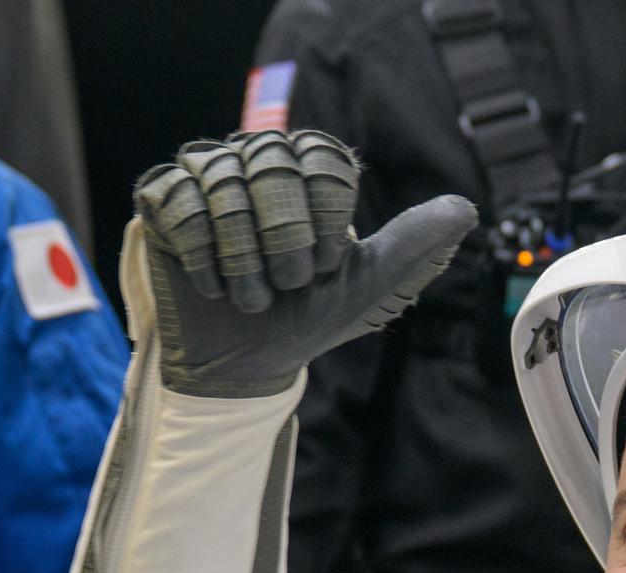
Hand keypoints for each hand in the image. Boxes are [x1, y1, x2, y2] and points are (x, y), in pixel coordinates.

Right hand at [131, 129, 475, 396]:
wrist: (248, 365)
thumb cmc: (307, 319)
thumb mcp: (367, 283)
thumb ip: (413, 243)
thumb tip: (466, 209)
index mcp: (306, 171)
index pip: (320, 154)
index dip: (324, 213)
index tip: (324, 266)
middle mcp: (254, 162)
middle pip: (270, 160)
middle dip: (283, 236)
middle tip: (286, 286)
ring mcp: (204, 178)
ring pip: (222, 181)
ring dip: (243, 254)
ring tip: (252, 298)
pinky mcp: (159, 203)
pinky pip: (177, 202)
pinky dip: (202, 254)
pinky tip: (215, 289)